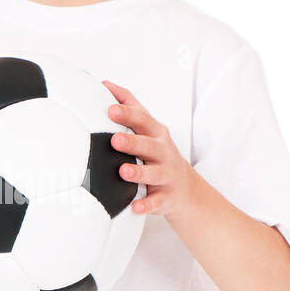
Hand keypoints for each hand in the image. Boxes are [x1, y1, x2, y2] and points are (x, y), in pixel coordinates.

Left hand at [103, 80, 191, 217]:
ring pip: (153, 174)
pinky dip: (147, 205)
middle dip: (132, 142)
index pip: (142, 120)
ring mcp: (166, 175)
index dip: (127, 115)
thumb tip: (104, 84)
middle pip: (149, 145)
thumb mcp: (148, 127)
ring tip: (123, 171)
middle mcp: (163, 152)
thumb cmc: (157, 152)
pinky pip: (157, 202)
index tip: (110, 110)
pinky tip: (136, 206)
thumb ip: (129, 105)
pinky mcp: (167, 197)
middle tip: (114, 139)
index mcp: (155, 133)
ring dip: (138, 173)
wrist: (185, 188)